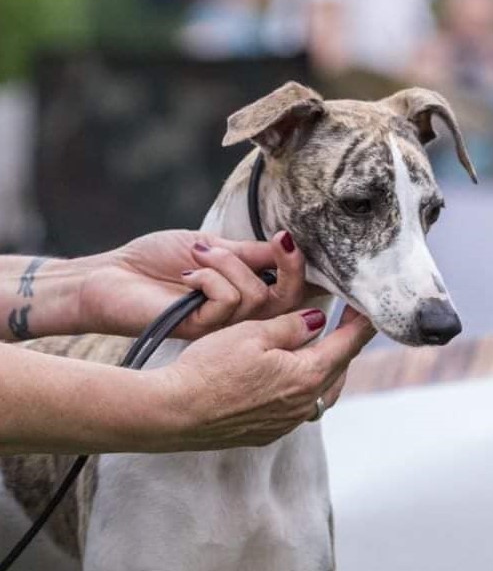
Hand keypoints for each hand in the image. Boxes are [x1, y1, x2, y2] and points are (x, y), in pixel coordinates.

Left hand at [80, 229, 313, 338]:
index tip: (287, 239)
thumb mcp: (214, 247)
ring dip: (229, 264)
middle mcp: (240, 316)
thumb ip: (250, 253)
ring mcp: (223, 327)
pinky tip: (188, 277)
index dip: (300, 268)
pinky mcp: (203, 331)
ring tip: (199, 255)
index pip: (292, 291)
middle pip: (290, 303)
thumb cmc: (156, 260)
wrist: (113, 274)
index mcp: (246, 294)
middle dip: (290, 267)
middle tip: (279, 242)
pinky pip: (229, 301)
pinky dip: (210, 277)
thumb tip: (289, 244)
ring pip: (257, 296)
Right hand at [147, 306, 374, 449]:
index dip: (361, 322)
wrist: (175, 412)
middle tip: (345, 323)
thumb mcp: (253, 332)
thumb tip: (317, 321)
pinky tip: (288, 376)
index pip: (348, 344)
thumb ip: (291, 326)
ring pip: (320, 393)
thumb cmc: (210, 369)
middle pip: (338, 370)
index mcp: (307, 376)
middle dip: (345, 346)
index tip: (369, 307)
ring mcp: (285, 423)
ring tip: (321, 349)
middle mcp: (303, 405)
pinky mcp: (266, 433)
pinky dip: (302, 389)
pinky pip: (297, 408)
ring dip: (325, 370)